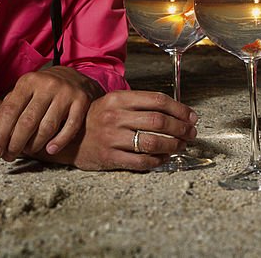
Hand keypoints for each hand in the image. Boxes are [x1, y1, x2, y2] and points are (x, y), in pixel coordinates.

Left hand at [0, 66, 103, 160]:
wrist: (75, 78)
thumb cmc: (43, 90)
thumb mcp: (22, 94)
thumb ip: (5, 111)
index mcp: (28, 81)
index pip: (10, 110)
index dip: (0, 133)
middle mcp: (48, 84)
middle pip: (28, 121)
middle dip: (15, 143)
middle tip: (9, 156)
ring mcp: (66, 92)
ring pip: (48, 126)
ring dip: (35, 145)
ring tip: (28, 151)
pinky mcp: (82, 101)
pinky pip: (71, 127)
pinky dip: (59, 141)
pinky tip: (50, 149)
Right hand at [67, 90, 198, 170]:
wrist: (68, 137)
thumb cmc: (98, 119)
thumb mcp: (115, 103)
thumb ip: (141, 104)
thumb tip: (177, 113)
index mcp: (119, 99)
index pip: (158, 100)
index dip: (180, 109)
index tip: (192, 116)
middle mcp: (115, 117)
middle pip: (158, 121)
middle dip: (181, 128)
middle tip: (191, 133)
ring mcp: (111, 138)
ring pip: (152, 142)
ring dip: (173, 145)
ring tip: (181, 145)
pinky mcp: (109, 157)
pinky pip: (141, 161)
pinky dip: (157, 161)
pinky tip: (164, 158)